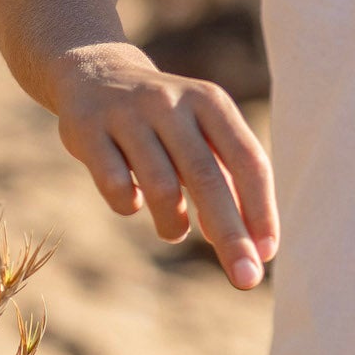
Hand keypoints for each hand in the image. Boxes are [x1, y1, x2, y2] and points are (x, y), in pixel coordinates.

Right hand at [52, 39, 278, 291]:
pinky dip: (127, 204)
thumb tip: (251, 244)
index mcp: (210, 102)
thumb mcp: (200, 134)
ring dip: (173, 223)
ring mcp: (127, 113)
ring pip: (161, 185)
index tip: (266, 254)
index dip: (261, 209)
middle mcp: (172, 102)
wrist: (96, 74)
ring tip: (175, 231)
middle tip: (246, 280)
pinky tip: (130, 201)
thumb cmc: (165, 120)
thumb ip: (226, 180)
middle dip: (230, 235)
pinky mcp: (87, 128)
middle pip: (208, 177)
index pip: (248, 159)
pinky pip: (115, 184)